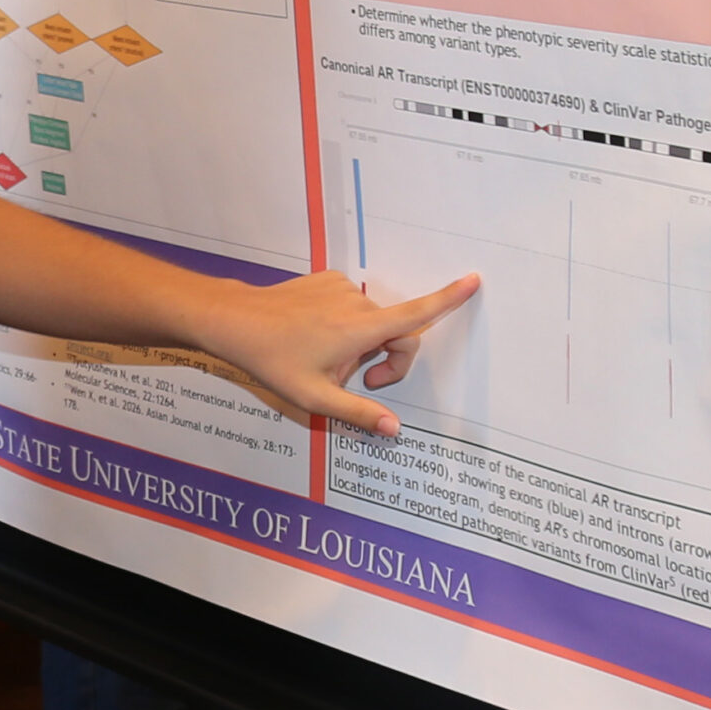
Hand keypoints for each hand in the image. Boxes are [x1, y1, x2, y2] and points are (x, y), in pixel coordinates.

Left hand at [202, 268, 478, 437]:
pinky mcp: (327, 280)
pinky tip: (315, 336)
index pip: (416, 314)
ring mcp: (341, 288)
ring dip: (363, 343)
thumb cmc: (274, 361)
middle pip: (396, 331)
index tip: (474, 280)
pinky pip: (351, 306)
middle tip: (363, 384)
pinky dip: (346, 324)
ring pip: (372, 321)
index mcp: (361, 329)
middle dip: (389, 359)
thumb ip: (360, 413)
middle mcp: (357, 302)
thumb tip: (396, 429)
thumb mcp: (315, 398)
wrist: (235, 320)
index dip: (449, 298)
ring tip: (327, 359)